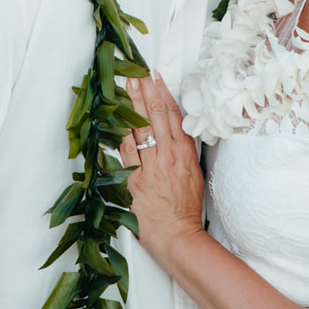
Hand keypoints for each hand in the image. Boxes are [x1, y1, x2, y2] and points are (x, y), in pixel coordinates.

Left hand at [116, 73, 205, 262]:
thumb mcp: (194, 174)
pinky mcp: (134, 181)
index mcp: (184, 153)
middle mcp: (167, 156)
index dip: (163, 93)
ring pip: (138, 129)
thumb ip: (184, 151)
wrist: (178, 236)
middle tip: (136, 71)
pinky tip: (114, 120)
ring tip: (124, 85)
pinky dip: (119, 134)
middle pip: (154, 115)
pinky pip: (124, 153)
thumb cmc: (187, 209)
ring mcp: (150, 168)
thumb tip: (174, 132)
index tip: (156, 77)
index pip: (173, 115)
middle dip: (144, 90)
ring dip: (130, 105)